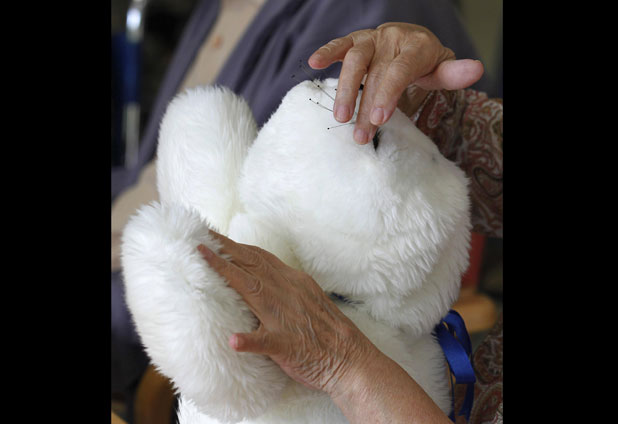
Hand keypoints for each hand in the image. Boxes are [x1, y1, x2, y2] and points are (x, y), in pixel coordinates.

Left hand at [197, 232, 378, 395]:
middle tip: (200, 235)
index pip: (259, 258)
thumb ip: (282, 287)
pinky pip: (267, 342)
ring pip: (254, 291)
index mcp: (292, 282)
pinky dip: (250, 340)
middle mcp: (287, 292)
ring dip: (228, 274)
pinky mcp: (287, 345)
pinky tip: (233, 341)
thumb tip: (259, 278)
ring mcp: (286, 318)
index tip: (213, 235)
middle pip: (251, 264)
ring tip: (205, 261)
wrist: (351, 359)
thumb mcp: (305, 299)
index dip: (235, 246)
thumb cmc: (326, 333)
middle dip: (224, 249)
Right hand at [308, 22, 483, 143]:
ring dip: (345, 89)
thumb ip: (454, 73)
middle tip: (360, 135)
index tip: (379, 118)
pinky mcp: (356, 40)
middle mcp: (392, 39)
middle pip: (376, 73)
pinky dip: (327, 52)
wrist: (410, 39)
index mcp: (416, 47)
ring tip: (340, 118)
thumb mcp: (441, 68)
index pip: (400, 71)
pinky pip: (340, 44)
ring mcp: (372, 39)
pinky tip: (313, 63)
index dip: (388, 94)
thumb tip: (476, 70)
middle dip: (365, 105)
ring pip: (355, 60)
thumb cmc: (425, 61)